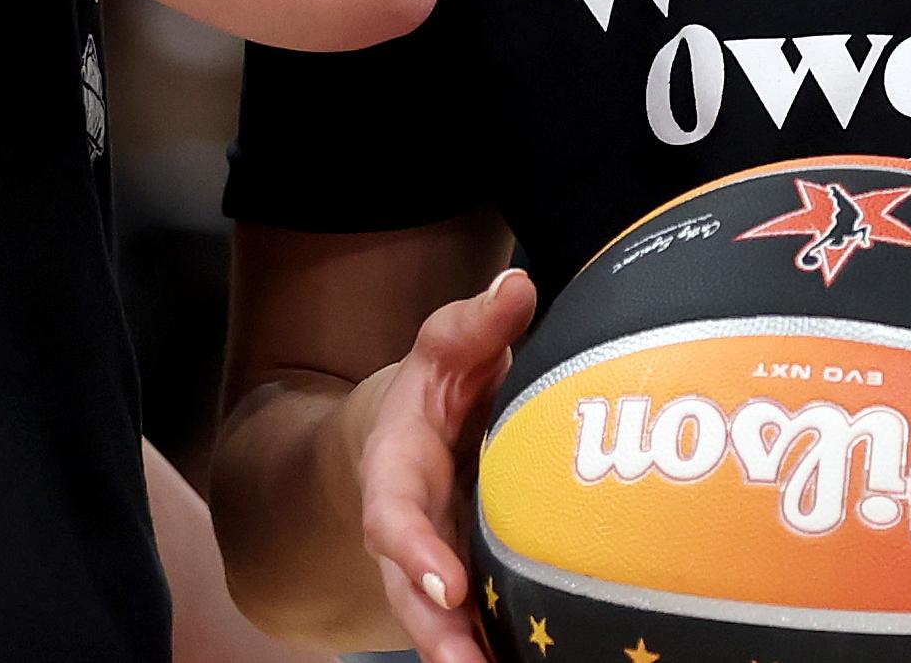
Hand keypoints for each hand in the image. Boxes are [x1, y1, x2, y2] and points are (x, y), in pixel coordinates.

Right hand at [349, 267, 536, 662]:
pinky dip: (500, 651)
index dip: (414, 551)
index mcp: (397, 471)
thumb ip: (475, 324)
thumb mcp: (445, 349)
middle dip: (437, 635)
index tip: (445, 586)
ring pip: (441, 625)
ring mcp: (435, 568)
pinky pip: (478, 628)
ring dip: (465, 656)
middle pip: (412, 594)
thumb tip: (516, 285)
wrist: (404, 437)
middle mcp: (409, 533)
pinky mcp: (467, 590)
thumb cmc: (433, 391)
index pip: (394, 514)